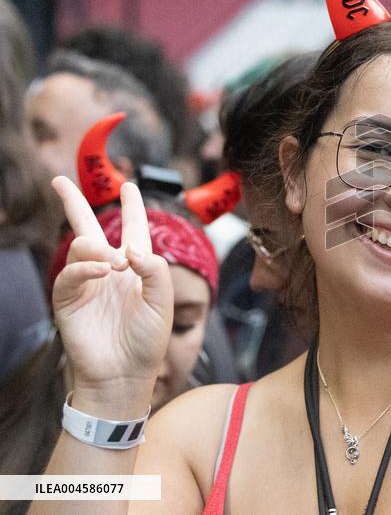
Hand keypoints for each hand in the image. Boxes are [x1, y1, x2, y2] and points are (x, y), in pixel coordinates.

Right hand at [50, 177, 172, 414]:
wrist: (125, 375)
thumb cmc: (148, 341)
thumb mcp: (164, 303)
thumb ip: (155, 271)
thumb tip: (131, 249)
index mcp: (136, 268)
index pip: (134, 230)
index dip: (132, 208)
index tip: (130, 186)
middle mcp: (109, 271)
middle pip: (90, 229)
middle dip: (75, 204)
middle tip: (60, 180)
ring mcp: (87, 284)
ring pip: (80, 248)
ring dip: (94, 246)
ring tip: (110, 260)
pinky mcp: (68, 301)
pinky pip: (69, 274)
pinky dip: (83, 267)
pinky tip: (100, 269)